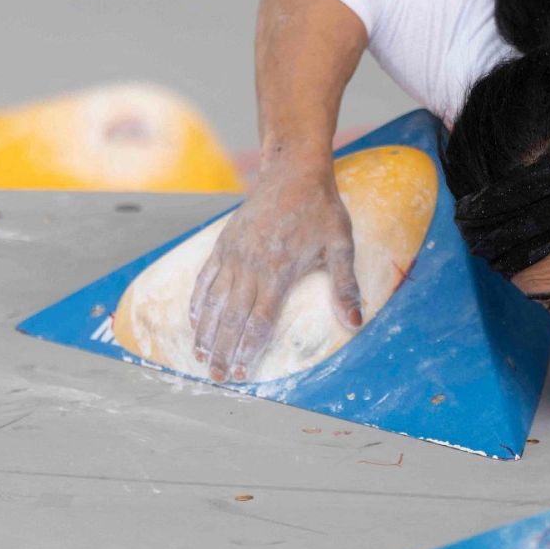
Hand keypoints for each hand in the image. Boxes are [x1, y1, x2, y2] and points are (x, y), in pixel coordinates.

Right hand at [189, 162, 361, 381]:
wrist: (294, 172)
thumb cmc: (322, 210)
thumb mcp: (342, 246)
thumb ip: (345, 286)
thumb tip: (354, 323)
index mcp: (278, 271)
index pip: (259, 320)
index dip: (248, 348)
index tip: (242, 371)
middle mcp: (250, 265)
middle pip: (232, 318)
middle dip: (222, 350)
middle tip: (216, 376)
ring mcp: (233, 254)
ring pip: (214, 301)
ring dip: (205, 331)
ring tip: (199, 356)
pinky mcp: (224, 243)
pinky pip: (205, 277)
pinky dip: (198, 301)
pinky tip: (194, 320)